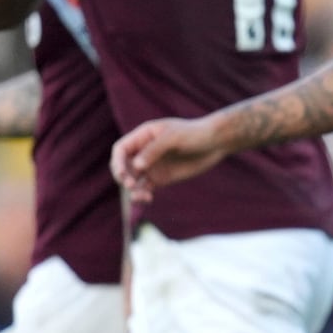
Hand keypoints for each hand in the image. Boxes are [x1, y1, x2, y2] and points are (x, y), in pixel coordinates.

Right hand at [112, 117, 227, 200]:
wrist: (215, 143)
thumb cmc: (194, 134)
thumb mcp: (174, 137)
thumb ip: (154, 150)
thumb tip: (136, 166)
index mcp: (143, 136)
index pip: (121, 150)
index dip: (117, 162)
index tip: (122, 174)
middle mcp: (144, 151)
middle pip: (123, 167)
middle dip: (123, 177)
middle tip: (131, 185)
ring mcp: (152, 166)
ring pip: (132, 180)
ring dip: (132, 190)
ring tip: (142, 196)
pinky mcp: (161, 178)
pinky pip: (144, 189)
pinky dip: (142, 195)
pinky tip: (147, 198)